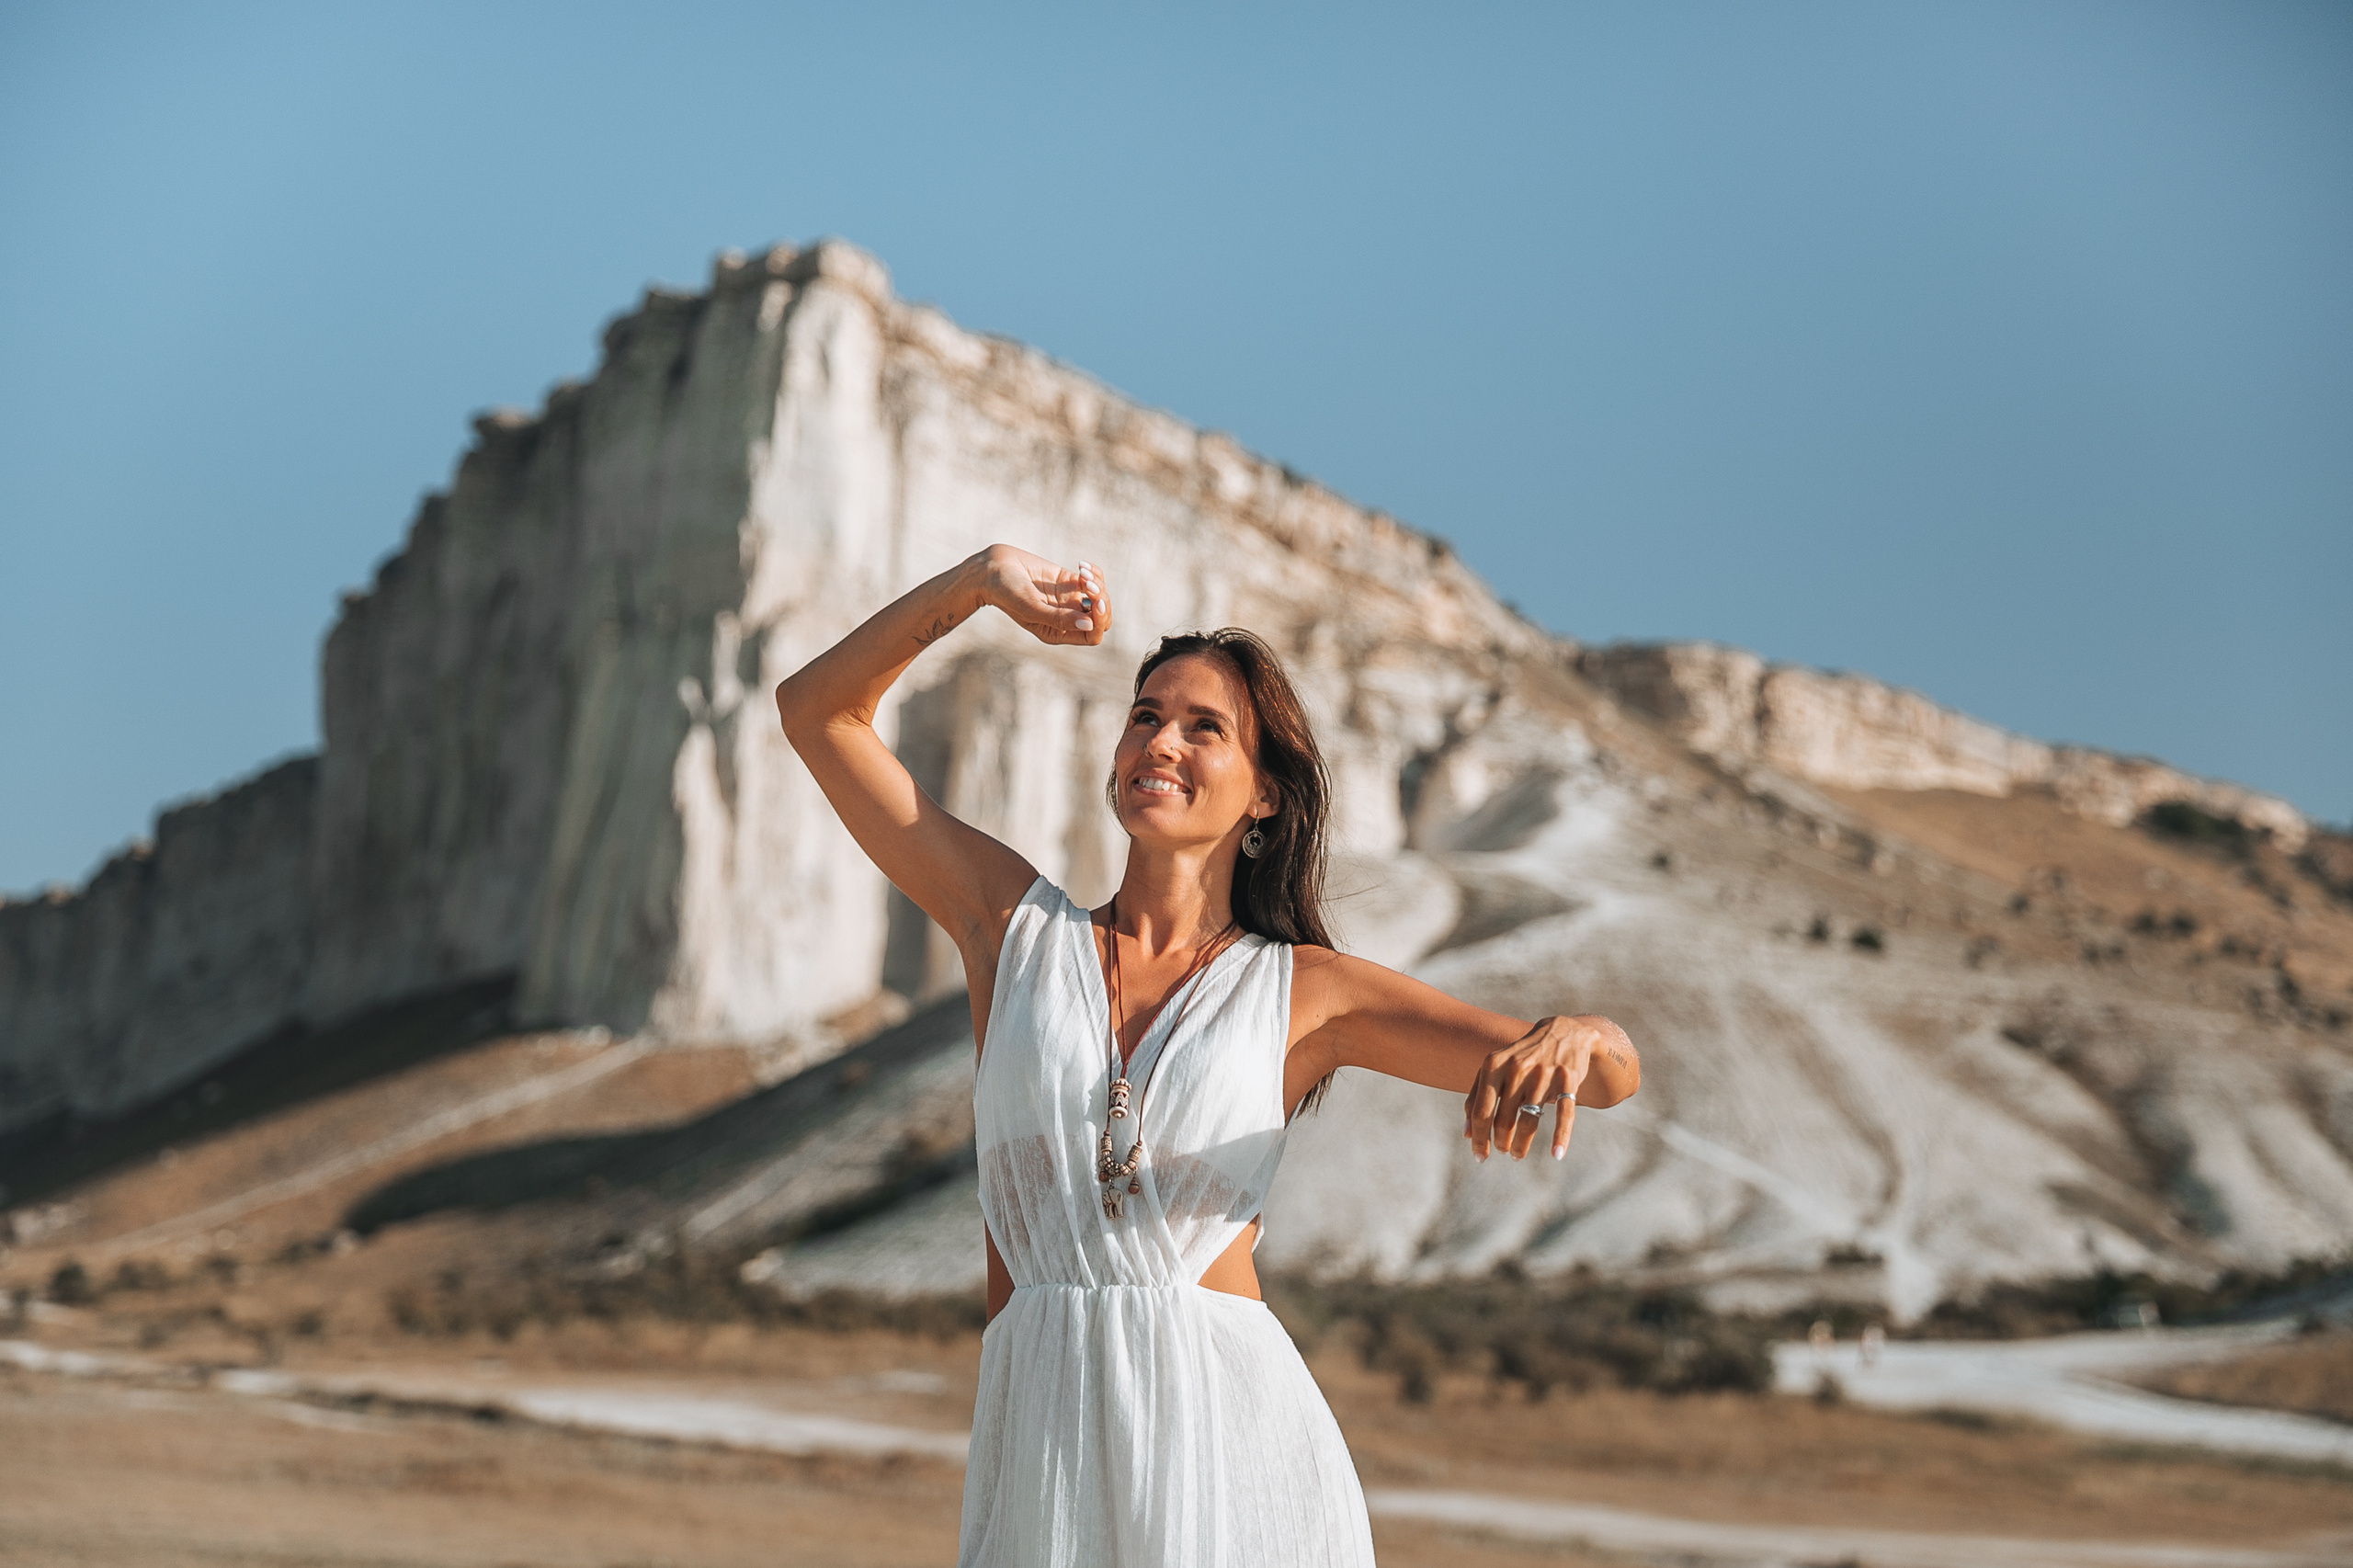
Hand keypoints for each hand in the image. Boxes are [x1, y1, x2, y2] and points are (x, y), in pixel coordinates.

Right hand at [972, 545, 1110, 646]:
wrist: (993, 569)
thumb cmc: (1006, 593)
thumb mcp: (1031, 608)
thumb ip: (1058, 618)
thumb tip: (1089, 624)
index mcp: (1057, 633)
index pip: (1091, 636)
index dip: (1099, 621)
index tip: (1095, 602)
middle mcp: (1066, 619)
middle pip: (1099, 617)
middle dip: (1101, 601)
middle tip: (1089, 585)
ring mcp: (1068, 599)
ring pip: (1099, 597)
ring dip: (1098, 584)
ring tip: (1083, 572)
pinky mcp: (1068, 581)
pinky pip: (1093, 579)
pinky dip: (1093, 572)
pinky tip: (1081, 565)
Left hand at [1462, 1014, 1621, 1161]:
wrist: (1562, 1032)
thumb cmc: (1521, 1057)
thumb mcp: (1494, 1069)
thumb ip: (1476, 1097)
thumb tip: (1466, 1134)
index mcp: (1493, 1065)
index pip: (1480, 1111)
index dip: (1478, 1138)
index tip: (1480, 1156)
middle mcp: (1517, 1068)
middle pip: (1502, 1119)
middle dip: (1500, 1142)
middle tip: (1503, 1150)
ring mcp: (1543, 1074)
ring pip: (1528, 1121)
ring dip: (1521, 1144)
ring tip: (1517, 1154)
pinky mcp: (1568, 1079)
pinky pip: (1564, 1114)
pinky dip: (1561, 1136)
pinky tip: (1557, 1154)